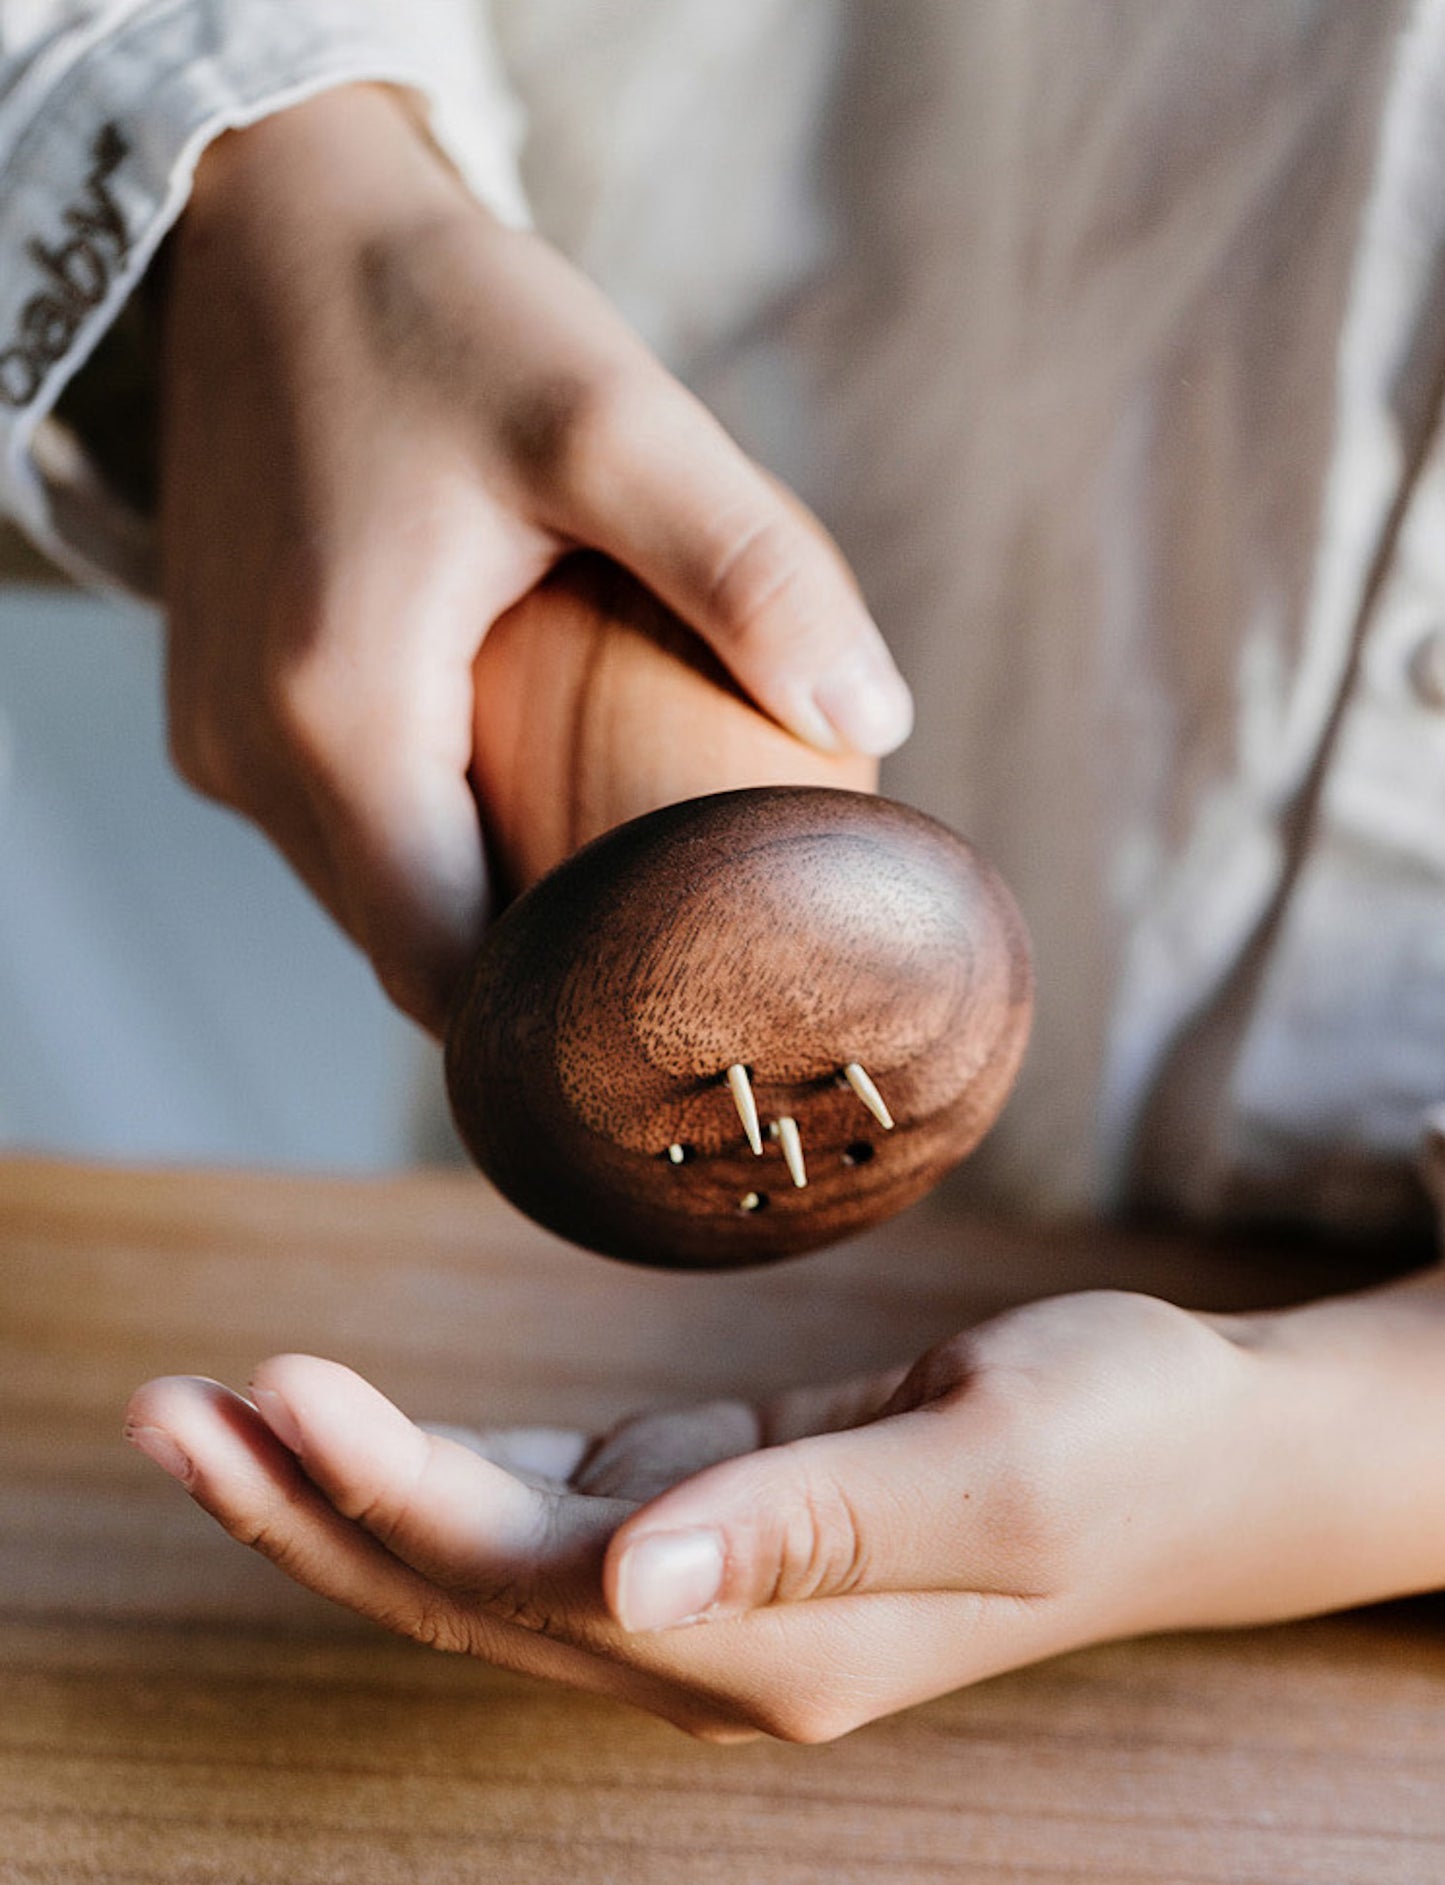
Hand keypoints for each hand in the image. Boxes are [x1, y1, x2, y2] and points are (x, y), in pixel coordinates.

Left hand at [126, 1278, 1443, 1741]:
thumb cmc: (1118, 1437)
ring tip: (205, 1412)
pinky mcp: (708, 1518)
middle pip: (462, 1590)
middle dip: (303, 1505)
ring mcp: (702, 1588)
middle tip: (161, 1410)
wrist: (1199, 1445)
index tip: (275, 1386)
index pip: (527, 1580)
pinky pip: (535, 1510)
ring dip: (337, 1491)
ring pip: (477, 1557)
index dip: (388, 1492)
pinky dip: (427, 1467)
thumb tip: (636, 1579)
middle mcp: (710, 1641)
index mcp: (768, 1649)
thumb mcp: (993, 1469)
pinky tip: (343, 1428)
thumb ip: (813, 1531)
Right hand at [159, 85, 910, 1031]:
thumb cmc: (436, 310)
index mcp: (339, 718)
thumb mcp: (610, 414)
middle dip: (538, 965)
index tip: (670, 1015)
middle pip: (411, 948)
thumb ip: (747, 568)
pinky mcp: (220, 704)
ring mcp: (221, 738)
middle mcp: (252, 757)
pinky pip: (337, 828)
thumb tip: (871, 719)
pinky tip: (516, 779)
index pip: (447, 973)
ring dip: (482, 897)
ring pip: (372, 896)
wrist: (267, 216)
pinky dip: (428, 835)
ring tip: (611, 863)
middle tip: (672, 945)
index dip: (558, 1020)